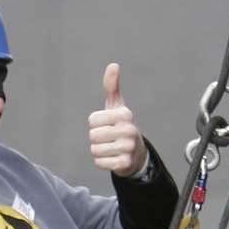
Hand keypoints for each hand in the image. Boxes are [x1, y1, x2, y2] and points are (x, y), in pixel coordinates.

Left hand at [89, 62, 147, 177]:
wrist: (136, 154)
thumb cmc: (121, 126)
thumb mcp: (117, 107)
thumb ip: (111, 87)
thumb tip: (113, 65)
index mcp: (125, 114)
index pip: (92, 121)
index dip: (95, 124)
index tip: (106, 125)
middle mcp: (129, 130)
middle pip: (93, 136)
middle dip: (96, 139)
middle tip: (108, 139)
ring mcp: (128, 148)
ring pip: (95, 150)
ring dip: (98, 151)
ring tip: (110, 148)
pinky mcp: (124, 163)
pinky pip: (99, 163)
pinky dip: (102, 162)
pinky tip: (111, 158)